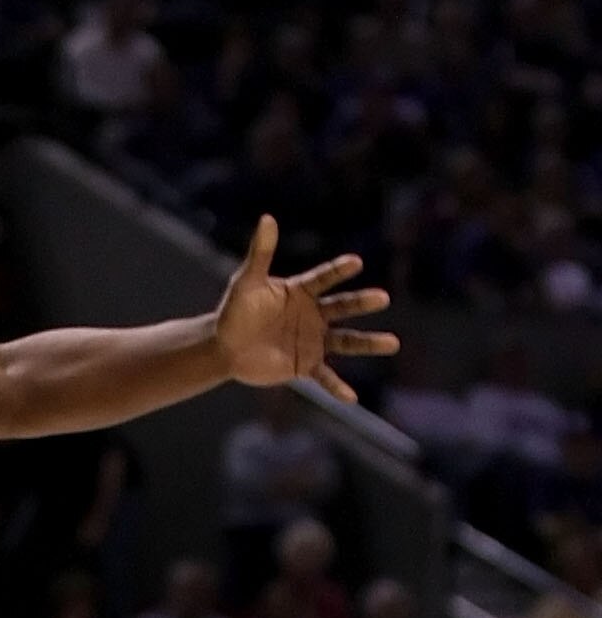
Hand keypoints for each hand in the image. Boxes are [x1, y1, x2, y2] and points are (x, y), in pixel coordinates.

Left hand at [216, 216, 397, 404]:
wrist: (225, 347)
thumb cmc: (235, 311)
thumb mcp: (246, 283)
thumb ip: (261, 253)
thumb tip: (267, 218)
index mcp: (301, 292)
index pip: (324, 279)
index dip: (338, 271)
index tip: (356, 263)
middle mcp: (314, 315)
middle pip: (343, 308)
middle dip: (361, 303)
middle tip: (383, 298)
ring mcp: (313, 340)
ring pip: (346, 341)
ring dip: (368, 343)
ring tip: (393, 343)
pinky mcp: (306, 365)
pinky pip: (325, 376)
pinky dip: (337, 387)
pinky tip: (352, 398)